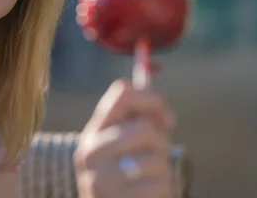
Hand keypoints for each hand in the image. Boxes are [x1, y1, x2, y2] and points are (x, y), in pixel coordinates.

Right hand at [74, 80, 174, 197]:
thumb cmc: (128, 182)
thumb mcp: (126, 148)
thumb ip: (135, 117)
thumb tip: (147, 70)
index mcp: (92, 133)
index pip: (121, 92)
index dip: (152, 98)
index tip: (167, 119)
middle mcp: (89, 153)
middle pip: (145, 127)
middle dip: (162, 144)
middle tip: (156, 161)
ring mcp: (100, 180)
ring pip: (157, 158)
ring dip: (164, 172)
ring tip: (149, 183)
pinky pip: (160, 185)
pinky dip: (163, 193)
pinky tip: (149, 197)